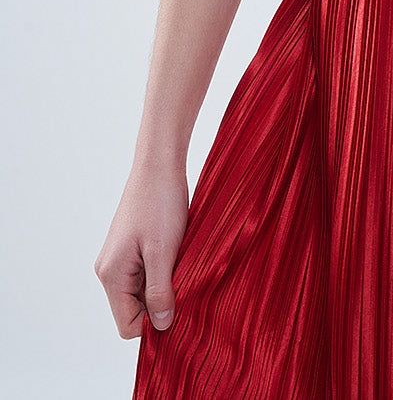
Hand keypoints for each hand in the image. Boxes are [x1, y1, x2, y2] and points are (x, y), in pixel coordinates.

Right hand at [94, 164, 189, 336]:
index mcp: (111, 275)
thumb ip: (160, 292)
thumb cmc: (160, 202)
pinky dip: (163, 271)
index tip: (180, 304)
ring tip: (180, 261)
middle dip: (161, 303)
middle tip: (184, 280)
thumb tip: (162, 326)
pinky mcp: (130, 249)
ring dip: (164, 285)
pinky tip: (176, 253)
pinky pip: (145, 275)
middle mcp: (109, 270)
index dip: (155, 322)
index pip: (128, 325)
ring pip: (142, 292)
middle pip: (134, 310)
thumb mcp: (163, 251)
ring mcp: (119, 259)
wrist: (159, 164)